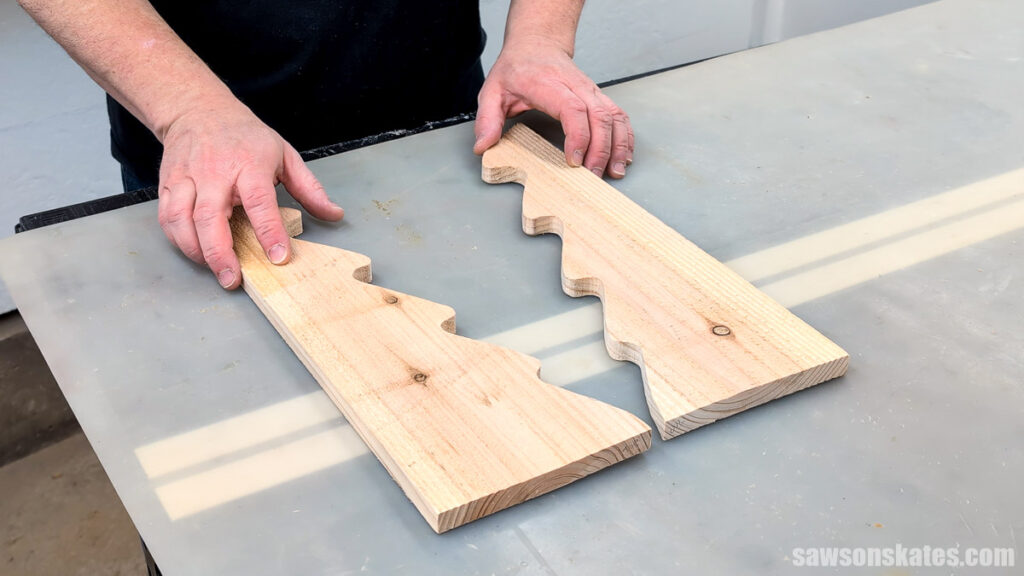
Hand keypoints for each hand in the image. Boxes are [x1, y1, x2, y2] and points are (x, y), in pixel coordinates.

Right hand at [156, 98, 344, 288]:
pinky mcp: (168, 183)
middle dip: (221, 253)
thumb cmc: (245, 135)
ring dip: (196, 250)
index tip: (278, 257)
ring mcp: (187, 177)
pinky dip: (177, 239)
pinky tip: (194, 251)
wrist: (198, 109)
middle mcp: (215, 171)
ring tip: (215, 270)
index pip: (260, 201)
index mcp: (249, 164)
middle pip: (211, 216)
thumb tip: (334, 214)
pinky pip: (167, 217)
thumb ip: (309, 188)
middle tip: (233, 278)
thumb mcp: (284, 154)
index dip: (269, 232)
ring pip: (183, 219)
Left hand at [473, 37, 633, 177]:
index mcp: (548, 84)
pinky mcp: (599, 97)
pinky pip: (619, 115)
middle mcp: (575, 86)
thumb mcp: (492, 91)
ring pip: (614, 116)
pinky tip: (624, 156)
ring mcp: (591, 91)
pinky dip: (625, 137)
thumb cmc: (516, 69)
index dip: (578, 135)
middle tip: (592, 175)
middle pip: (599, 115)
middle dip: (600, 149)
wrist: (536, 44)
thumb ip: (486, 119)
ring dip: (618, 145)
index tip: (574, 160)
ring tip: (614, 172)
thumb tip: (482, 146)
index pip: (572, 109)